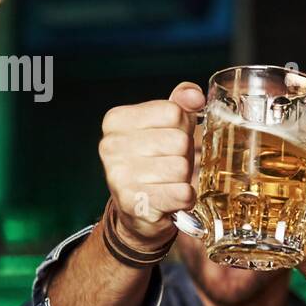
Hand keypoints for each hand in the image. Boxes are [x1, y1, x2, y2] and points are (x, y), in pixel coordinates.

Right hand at [99, 82, 203, 251]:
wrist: (139, 210)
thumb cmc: (156, 162)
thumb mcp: (167, 126)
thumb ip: (181, 103)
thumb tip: (194, 95)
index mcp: (117, 120)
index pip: (173, 112)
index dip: (182, 128)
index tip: (168, 141)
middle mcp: (111, 146)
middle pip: (179, 141)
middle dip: (184, 156)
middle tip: (170, 166)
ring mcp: (119, 175)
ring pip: (181, 167)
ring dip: (183, 178)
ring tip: (168, 182)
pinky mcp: (134, 203)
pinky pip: (182, 193)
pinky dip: (185, 198)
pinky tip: (170, 198)